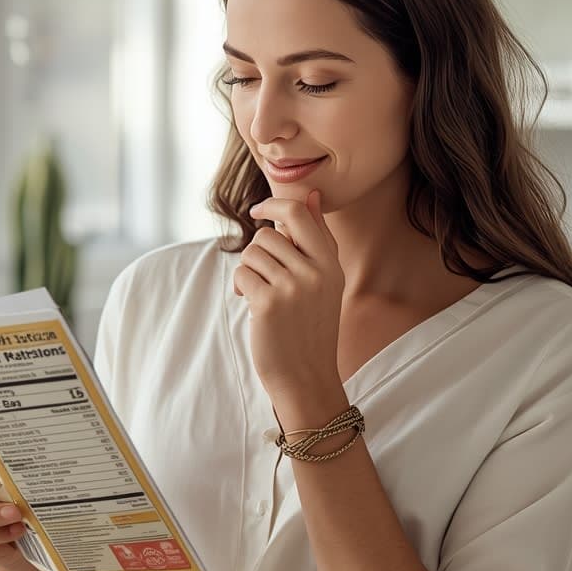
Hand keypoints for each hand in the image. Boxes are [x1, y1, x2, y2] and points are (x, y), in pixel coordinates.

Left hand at [234, 189, 343, 401]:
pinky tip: (252, 304)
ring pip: (252, 254)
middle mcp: (315, 272)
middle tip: (263, 278)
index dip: (273, 205)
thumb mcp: (325, 281)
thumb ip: (317, 238)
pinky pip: (242, 274)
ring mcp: (293, 287)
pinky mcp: (269, 303)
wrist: (306, 376)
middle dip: (257, 255)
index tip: (258, 210)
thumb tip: (310, 195)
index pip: (299, 213)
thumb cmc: (311, 326)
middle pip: (267, 235)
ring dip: (248, 272)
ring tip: (259, 293)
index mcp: (330, 263)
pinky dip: (241, 287)